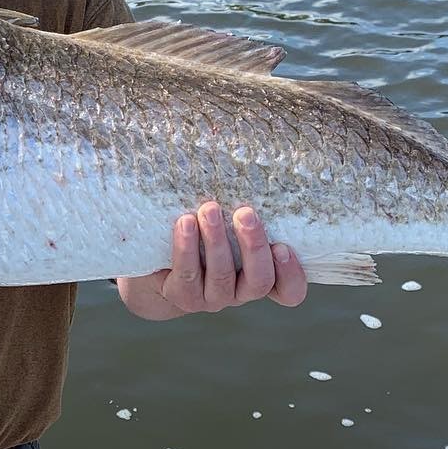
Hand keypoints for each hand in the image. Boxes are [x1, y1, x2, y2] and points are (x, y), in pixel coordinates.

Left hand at [117, 202, 307, 320]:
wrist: (155, 265)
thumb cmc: (201, 234)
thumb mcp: (228, 222)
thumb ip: (244, 206)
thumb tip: (250, 150)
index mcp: (259, 276)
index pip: (290, 291)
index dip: (292, 275)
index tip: (284, 246)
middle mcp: (240, 292)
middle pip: (259, 280)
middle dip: (253, 245)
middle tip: (245, 213)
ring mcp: (212, 298)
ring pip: (222, 277)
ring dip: (217, 241)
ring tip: (209, 210)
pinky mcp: (183, 296)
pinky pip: (188, 275)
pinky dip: (187, 248)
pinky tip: (185, 222)